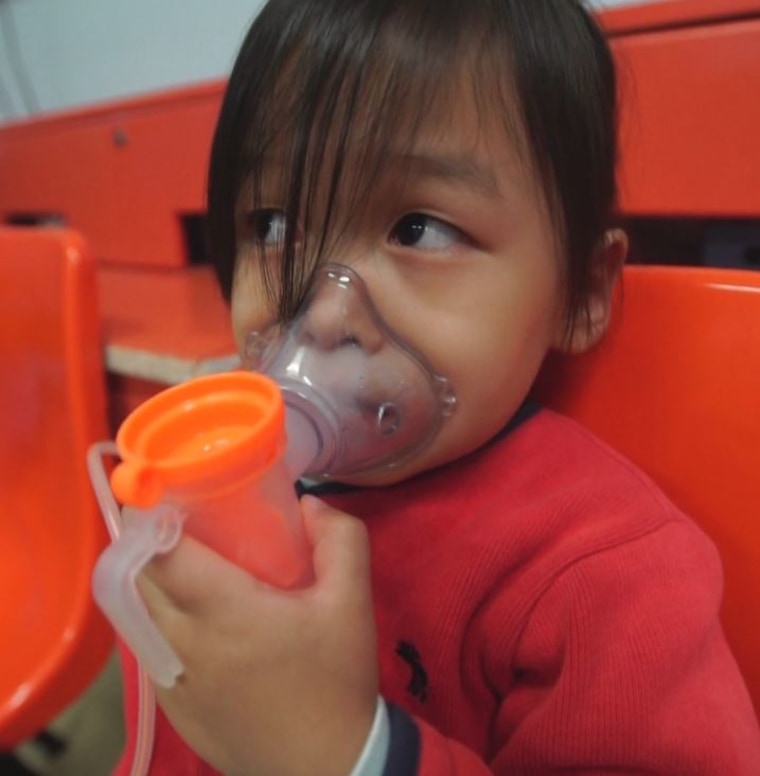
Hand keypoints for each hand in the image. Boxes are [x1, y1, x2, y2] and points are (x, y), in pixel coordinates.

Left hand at [138, 495, 378, 775]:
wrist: (327, 767)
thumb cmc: (336, 679)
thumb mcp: (353, 602)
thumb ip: (340, 540)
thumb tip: (310, 504)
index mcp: (225, 612)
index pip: (160, 554)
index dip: (152, 518)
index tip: (167, 495)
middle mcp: (184, 644)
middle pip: (137, 579)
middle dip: (148, 543)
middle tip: (181, 523)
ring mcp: (171, 680)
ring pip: (137, 614)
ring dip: (151, 582)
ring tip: (188, 565)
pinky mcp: (171, 706)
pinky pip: (148, 646)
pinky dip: (159, 620)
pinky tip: (197, 619)